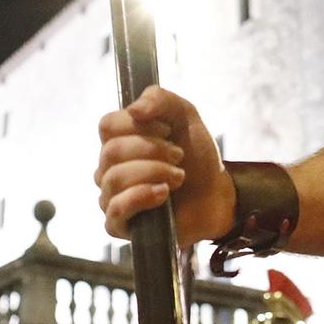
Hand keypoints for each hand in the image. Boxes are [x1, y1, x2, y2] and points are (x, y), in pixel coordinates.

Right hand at [95, 86, 233, 241]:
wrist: (216, 194)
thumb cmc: (196, 157)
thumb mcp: (185, 116)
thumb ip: (160, 99)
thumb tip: (134, 109)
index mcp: (119, 140)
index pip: (107, 125)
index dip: (138, 125)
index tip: (168, 130)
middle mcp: (109, 168)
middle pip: (111, 151)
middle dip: (152, 150)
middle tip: (179, 155)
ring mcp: (111, 196)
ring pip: (114, 178)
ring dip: (154, 172)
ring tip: (178, 176)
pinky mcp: (119, 224)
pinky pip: (115, 210)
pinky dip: (142, 197)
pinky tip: (163, 194)